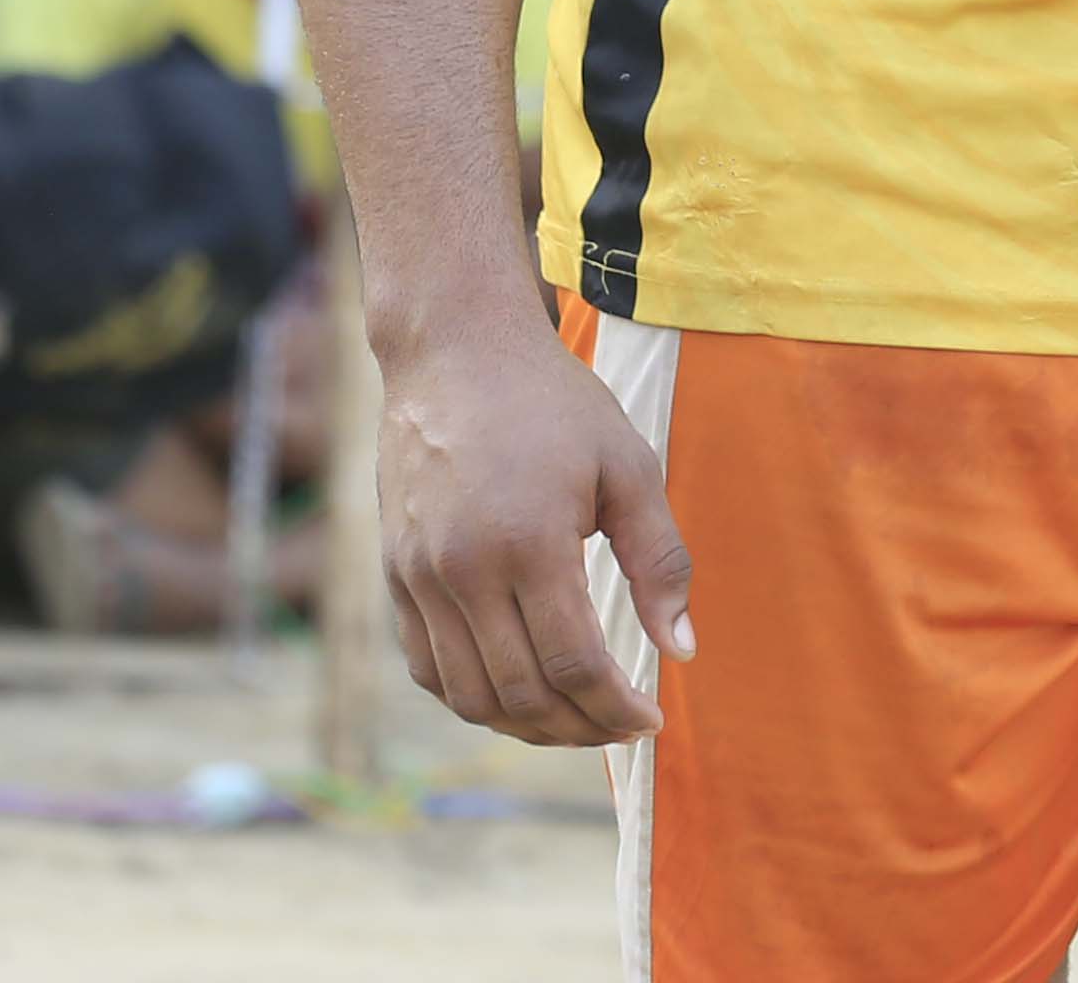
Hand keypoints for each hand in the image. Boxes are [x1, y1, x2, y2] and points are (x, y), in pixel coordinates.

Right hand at [371, 300, 692, 746]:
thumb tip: (683, 651)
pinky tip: (515, 691)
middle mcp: (463, 569)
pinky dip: (472, 698)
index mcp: (528, 542)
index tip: (651, 721)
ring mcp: (419, 576)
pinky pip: (427, 668)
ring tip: (574, 720)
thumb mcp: (628, 466)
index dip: (617, 709)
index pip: (575, 666)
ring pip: (469, 695)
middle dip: (580, 728)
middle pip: (521, 695)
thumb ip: (660, 562)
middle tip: (620, 725)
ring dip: (526, 726)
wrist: (454, 349)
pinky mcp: (395, 574)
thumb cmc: (552, 402)